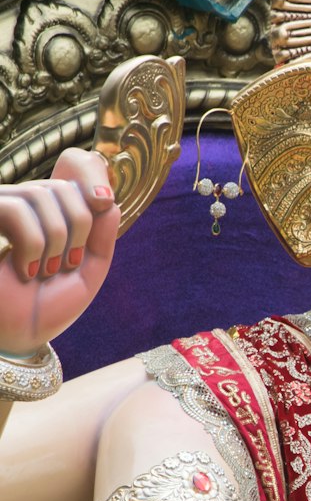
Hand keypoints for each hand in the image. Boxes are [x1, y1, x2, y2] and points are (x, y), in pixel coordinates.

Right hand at [0, 149, 119, 357]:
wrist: (15, 336)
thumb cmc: (46, 307)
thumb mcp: (86, 274)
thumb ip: (101, 240)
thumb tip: (110, 202)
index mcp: (57, 212)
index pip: (75, 164)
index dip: (92, 172)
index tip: (104, 202)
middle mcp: (30, 203)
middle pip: (67, 186)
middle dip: (79, 227)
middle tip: (68, 264)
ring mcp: (5, 208)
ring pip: (43, 195)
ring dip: (56, 240)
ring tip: (45, 272)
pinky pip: (17, 210)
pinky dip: (32, 244)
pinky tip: (26, 271)